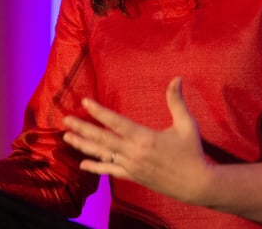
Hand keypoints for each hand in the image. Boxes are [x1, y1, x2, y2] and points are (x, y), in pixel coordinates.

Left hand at [62, 77, 213, 204]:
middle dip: (82, 128)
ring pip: (102, 155)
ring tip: (67, 137)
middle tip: (65, 120)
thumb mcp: (187, 124)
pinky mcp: (133, 176)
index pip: (116, 122)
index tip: (85, 102)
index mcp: (145, 137)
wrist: (196, 184)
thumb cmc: (192, 151)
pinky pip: (110, 171)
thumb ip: (176, 101)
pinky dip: (96, 167)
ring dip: (83, 146)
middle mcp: (134, 152)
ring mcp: (131, 166)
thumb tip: (177, 78)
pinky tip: (82, 164)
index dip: (99, 112)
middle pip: (102, 139)